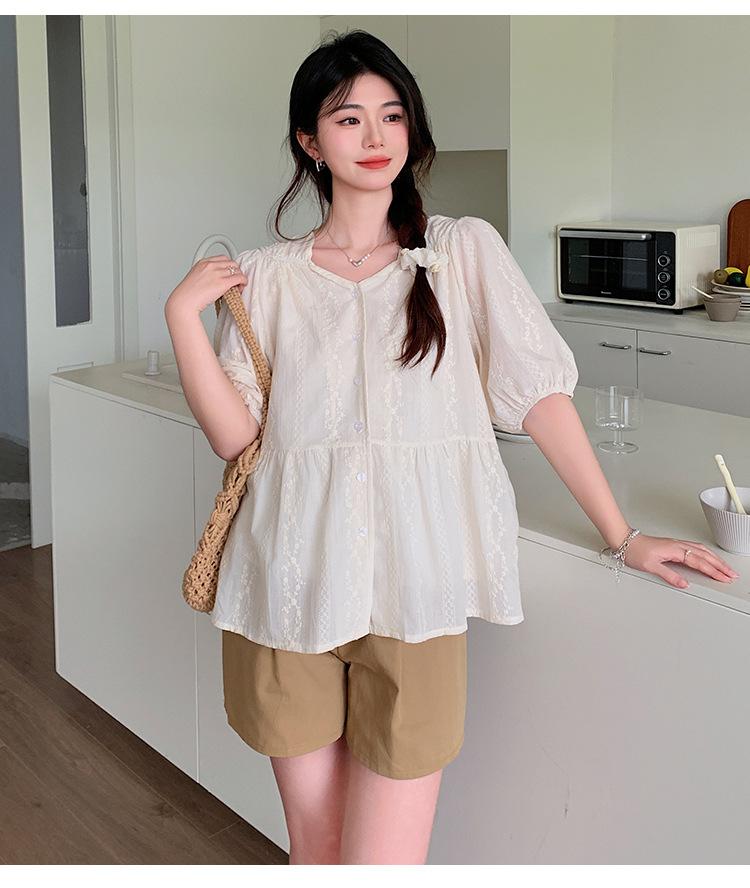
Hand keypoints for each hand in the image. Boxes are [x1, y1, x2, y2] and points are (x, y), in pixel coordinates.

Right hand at [165, 255, 247, 316]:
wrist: (183, 302)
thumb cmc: (187, 295)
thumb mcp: (195, 279)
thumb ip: (205, 276)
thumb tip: (215, 282)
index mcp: (203, 262)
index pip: (222, 258)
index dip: (228, 266)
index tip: (229, 274)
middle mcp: (210, 265)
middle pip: (231, 263)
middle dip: (235, 272)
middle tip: (235, 282)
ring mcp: (217, 273)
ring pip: (237, 271)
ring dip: (240, 278)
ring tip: (237, 287)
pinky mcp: (222, 283)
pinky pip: (239, 278)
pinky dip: (243, 282)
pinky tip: (241, 287)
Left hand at [622, 533, 739, 588]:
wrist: (624, 540)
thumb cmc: (635, 551)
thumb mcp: (651, 567)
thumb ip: (669, 575)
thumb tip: (684, 584)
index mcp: (675, 550)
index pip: (699, 563)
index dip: (713, 571)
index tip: (724, 578)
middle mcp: (678, 545)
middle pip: (705, 556)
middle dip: (720, 566)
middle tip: (731, 575)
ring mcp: (676, 544)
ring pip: (702, 550)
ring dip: (715, 559)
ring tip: (725, 568)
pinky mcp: (673, 544)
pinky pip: (695, 548)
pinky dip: (706, 553)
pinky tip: (708, 556)